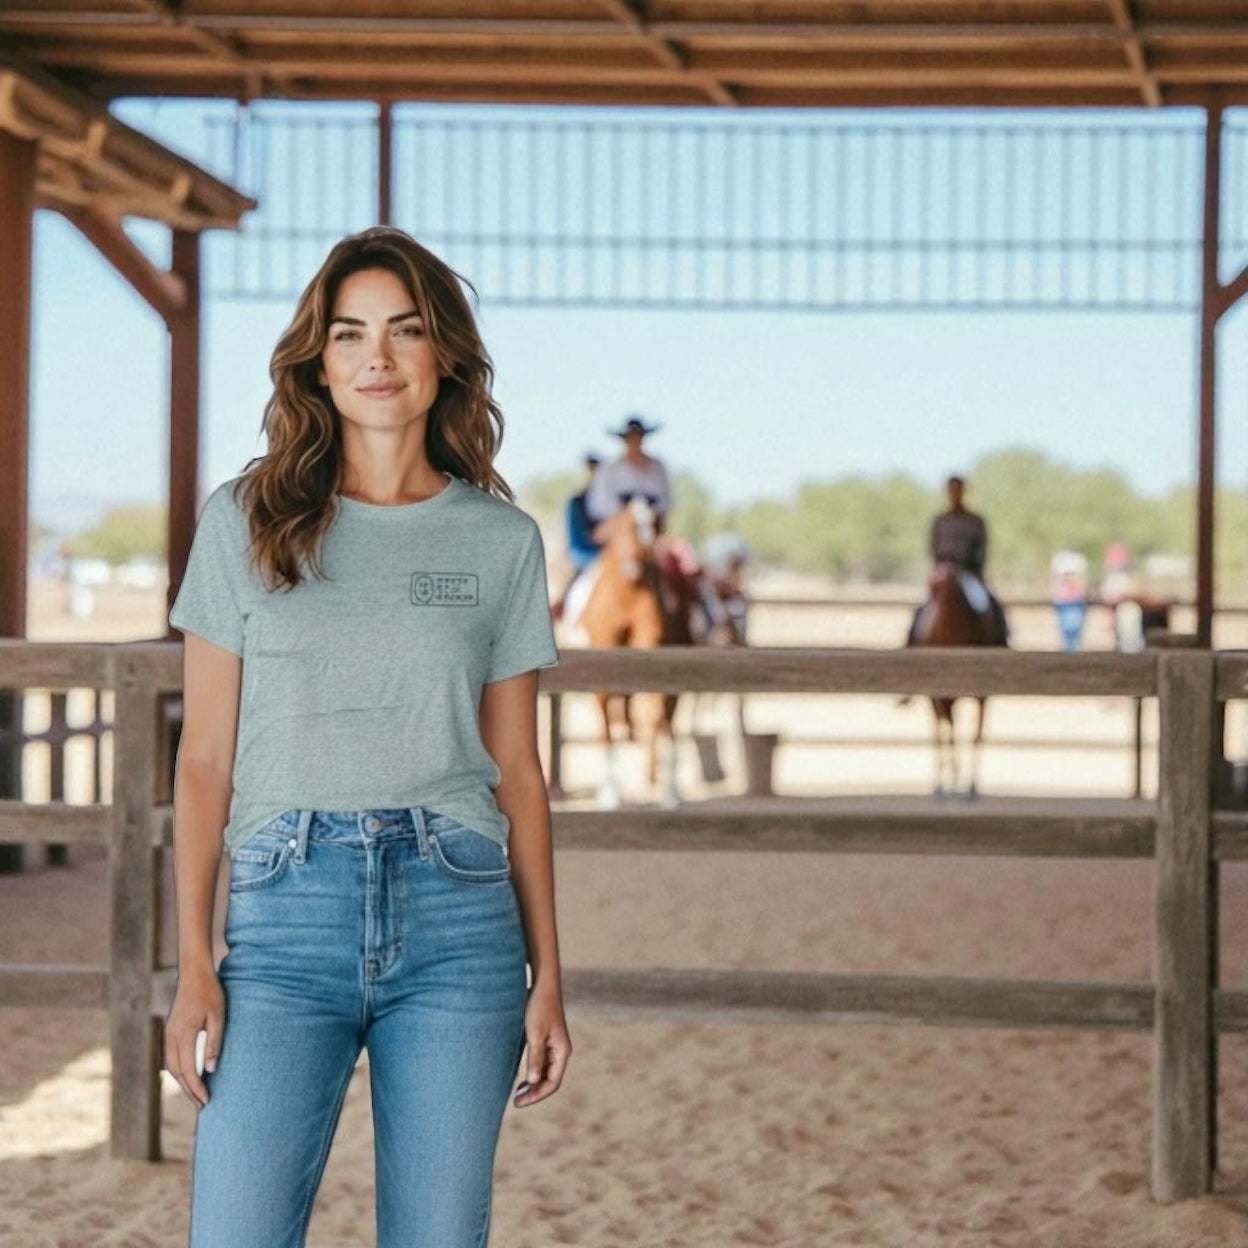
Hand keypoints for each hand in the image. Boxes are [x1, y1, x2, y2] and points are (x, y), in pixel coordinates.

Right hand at [164, 964, 224, 1107]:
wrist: (194, 973)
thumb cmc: (210, 992)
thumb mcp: (218, 1017)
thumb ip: (213, 1043)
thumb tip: (211, 1069)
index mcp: (182, 1035)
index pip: (188, 1070)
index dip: (196, 1087)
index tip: (206, 1100)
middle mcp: (171, 1038)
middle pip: (177, 1073)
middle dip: (189, 1090)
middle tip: (203, 1105)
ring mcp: (168, 1034)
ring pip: (171, 1067)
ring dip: (183, 1082)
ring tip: (197, 1094)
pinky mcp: (170, 1030)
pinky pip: (171, 1057)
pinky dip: (179, 1070)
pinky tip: (189, 1075)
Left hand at [513, 981, 570, 1107]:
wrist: (542, 983)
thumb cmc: (539, 1006)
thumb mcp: (535, 1033)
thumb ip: (535, 1058)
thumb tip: (533, 1082)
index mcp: (562, 1051)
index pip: (552, 1083)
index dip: (536, 1095)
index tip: (518, 1102)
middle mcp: (560, 1050)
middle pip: (549, 1080)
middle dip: (534, 1092)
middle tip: (515, 1101)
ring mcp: (553, 1045)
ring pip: (544, 1072)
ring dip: (532, 1084)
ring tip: (516, 1093)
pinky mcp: (545, 1038)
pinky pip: (540, 1062)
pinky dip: (532, 1072)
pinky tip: (521, 1077)